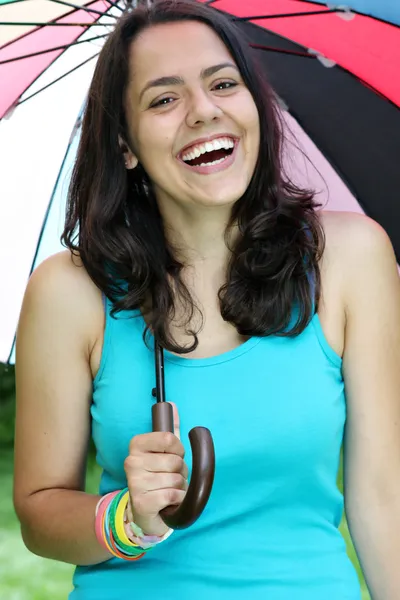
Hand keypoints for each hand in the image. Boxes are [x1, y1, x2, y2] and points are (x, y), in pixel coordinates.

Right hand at [124, 403, 188, 536]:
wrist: (146, 512)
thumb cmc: (158, 477)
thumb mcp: (164, 451)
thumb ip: (170, 428)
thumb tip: (173, 404)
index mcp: (136, 445)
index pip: (169, 438)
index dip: (179, 449)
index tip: (174, 456)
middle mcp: (131, 461)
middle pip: (175, 461)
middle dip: (180, 472)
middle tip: (169, 477)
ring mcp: (134, 482)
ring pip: (176, 479)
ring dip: (179, 487)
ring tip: (168, 489)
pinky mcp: (141, 502)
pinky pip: (173, 495)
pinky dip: (177, 499)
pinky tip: (168, 502)